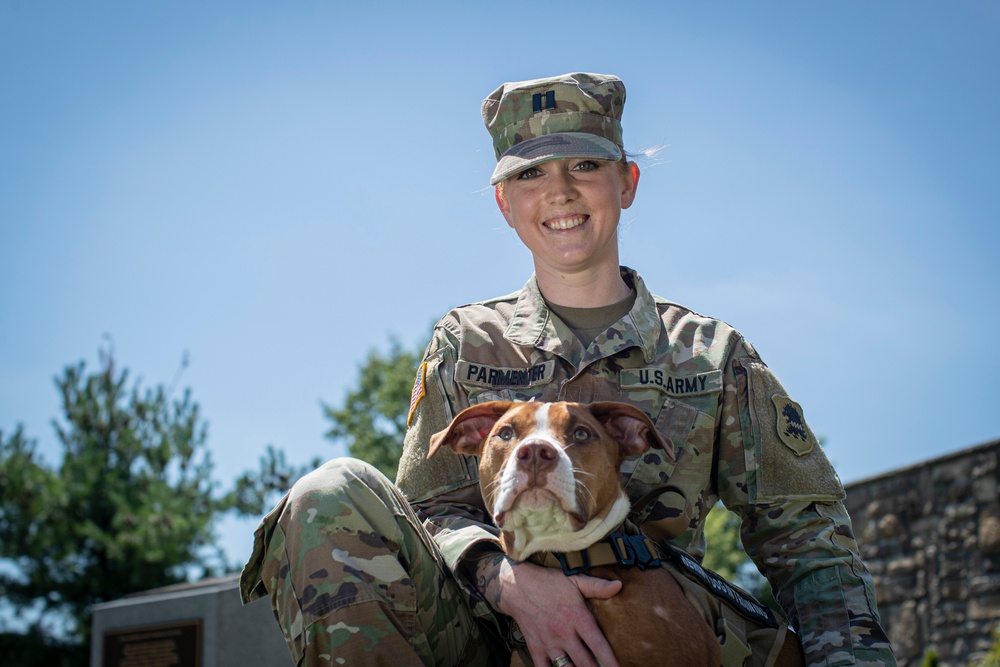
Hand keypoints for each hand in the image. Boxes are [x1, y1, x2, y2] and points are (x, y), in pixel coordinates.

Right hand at [474, 554, 621, 666]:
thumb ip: (596, 586)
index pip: (598, 644)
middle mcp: (564, 633)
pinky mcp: (535, 648)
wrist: (516, 586)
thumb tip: (618, 586)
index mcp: (576, 617)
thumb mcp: (574, 579)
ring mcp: (549, 643)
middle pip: (585, 662)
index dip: (610, 660)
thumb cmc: (548, 582)